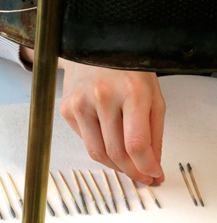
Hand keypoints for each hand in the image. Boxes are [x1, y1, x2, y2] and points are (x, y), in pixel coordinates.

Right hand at [60, 61, 165, 183]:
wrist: (95, 45)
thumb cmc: (129, 68)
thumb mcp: (152, 95)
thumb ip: (154, 133)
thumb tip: (152, 166)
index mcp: (132, 91)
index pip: (136, 144)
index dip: (145, 167)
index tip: (152, 176)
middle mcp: (103, 97)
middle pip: (116, 152)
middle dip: (131, 171)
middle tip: (142, 177)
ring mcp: (81, 103)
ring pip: (97, 153)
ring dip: (115, 166)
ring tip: (127, 166)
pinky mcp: (67, 109)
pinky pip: (85, 141)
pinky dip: (100, 148)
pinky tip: (109, 141)